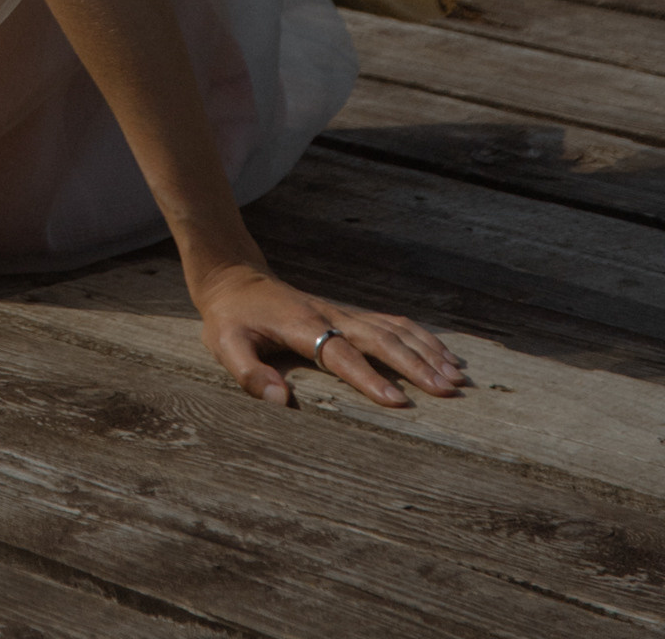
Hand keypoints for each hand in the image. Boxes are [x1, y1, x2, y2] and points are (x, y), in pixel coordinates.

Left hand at [193, 262, 468, 407]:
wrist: (234, 278)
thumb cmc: (230, 319)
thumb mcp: (225, 345)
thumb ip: (249, 374)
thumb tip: (280, 402)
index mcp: (301, 325)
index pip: (341, 355)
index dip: (369, 378)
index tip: (399, 402)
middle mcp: (330, 315)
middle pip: (379, 338)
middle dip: (415, 364)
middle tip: (448, 389)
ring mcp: (342, 312)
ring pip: (392, 328)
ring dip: (425, 350)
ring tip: (456, 376)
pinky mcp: (348, 313)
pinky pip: (390, 322)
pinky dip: (419, 336)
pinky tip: (442, 352)